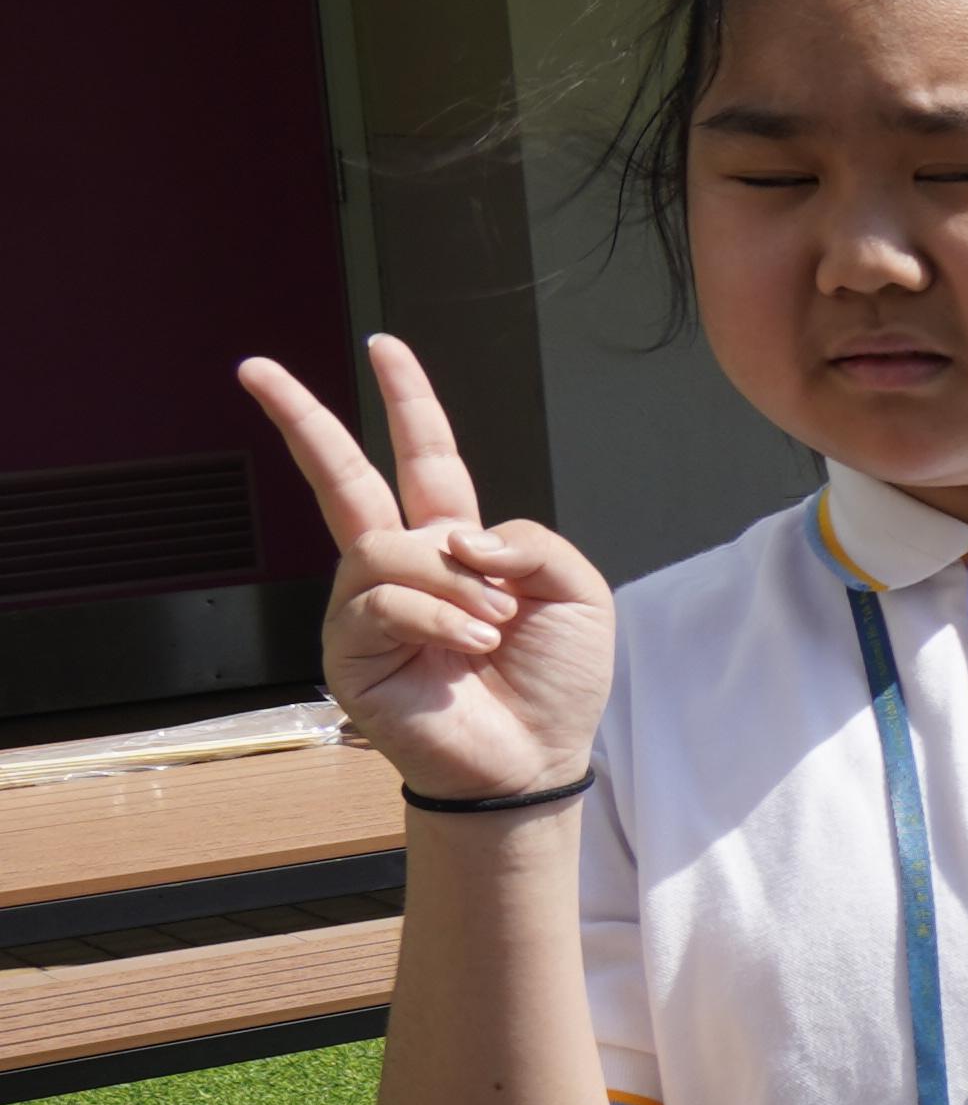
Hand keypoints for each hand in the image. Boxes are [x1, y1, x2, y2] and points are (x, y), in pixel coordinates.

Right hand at [239, 341, 611, 804]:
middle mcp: (401, 566)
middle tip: (255, 369)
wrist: (533, 756)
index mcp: (455, 542)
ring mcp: (366, 606)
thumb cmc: (553, 679)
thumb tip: (453, 535)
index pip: (423, 457)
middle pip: (342, 478)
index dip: (408, 402)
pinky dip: (439, 616)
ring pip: (387, 546)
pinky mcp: (347, 649)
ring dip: (453, 581)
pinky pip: (383, 599)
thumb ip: (527, 541)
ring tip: (493, 627)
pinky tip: (468, 644)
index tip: (384, 348)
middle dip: (301, 419)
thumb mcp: (574, 590)